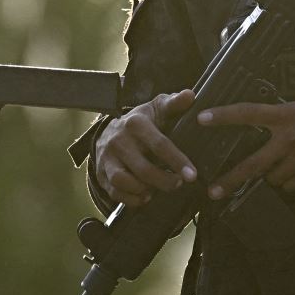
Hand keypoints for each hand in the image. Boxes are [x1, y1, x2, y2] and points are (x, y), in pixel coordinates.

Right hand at [93, 90, 197, 207]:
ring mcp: (108, 158)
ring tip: (158, 189)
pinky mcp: (101, 173)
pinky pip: (114, 193)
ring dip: (145, 190)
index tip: (192, 175)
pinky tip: (145, 196)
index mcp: (136, 124)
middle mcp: (119, 141)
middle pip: (143, 169)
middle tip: (178, 183)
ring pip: (124, 182)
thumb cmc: (141, 122)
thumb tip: (190, 96)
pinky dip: (132, 199)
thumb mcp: (157, 108)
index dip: (177, 161)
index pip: (159, 144)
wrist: (110, 131)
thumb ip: (174, 103)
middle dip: (165, 181)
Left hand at [198, 92, 294, 198]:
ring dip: (274, 176)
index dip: (224, 116)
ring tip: (284, 166)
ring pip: (274, 179)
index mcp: (287, 116)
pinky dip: (294, 181)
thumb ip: (289, 114)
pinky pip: (294, 185)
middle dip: (231, 180)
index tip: (203, 119)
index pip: (248, 113)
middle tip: (213, 191)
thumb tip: (276, 123)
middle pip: (252, 164)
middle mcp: (289, 140)